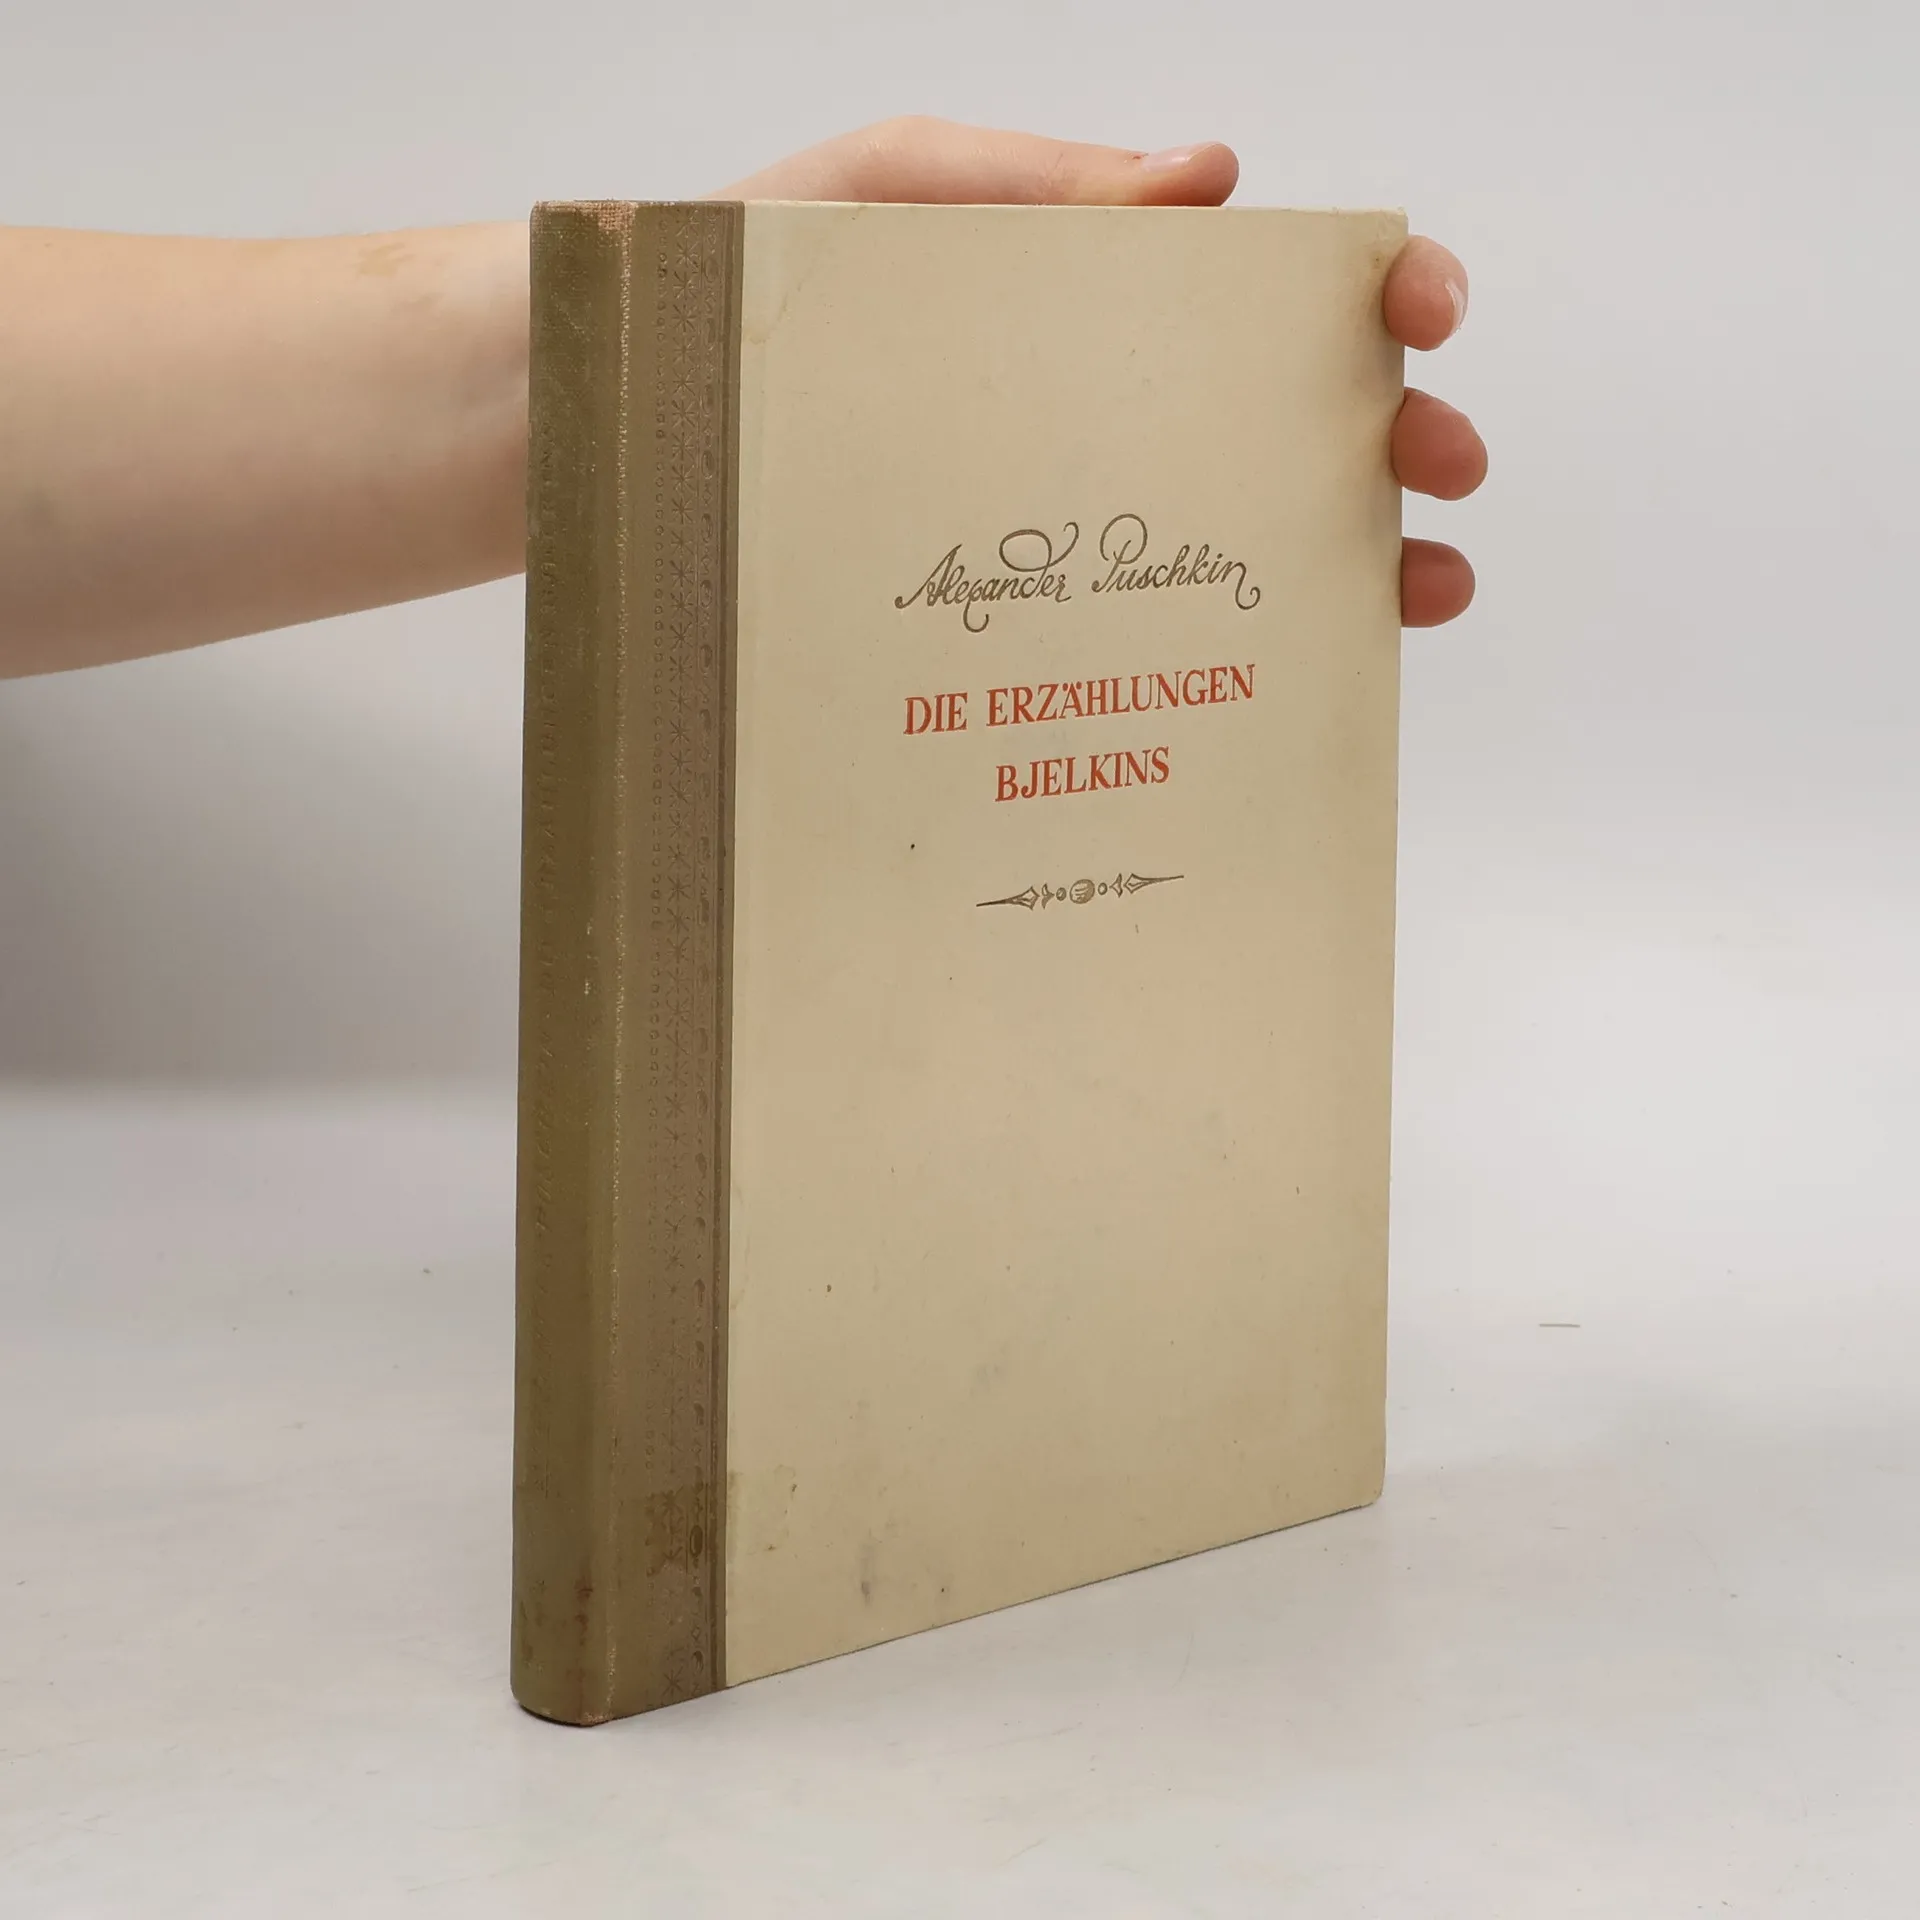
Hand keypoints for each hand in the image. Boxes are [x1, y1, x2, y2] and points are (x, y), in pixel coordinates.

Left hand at [719, 118, 1484, 627]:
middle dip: (1402, 437)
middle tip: (1441, 463)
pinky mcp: (1013, 633)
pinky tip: (1290, 677)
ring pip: (1250, 547)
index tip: (1418, 314)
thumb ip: (1029, 191)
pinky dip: (1237, 667)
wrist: (609, 427)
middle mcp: (1100, 424)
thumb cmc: (730, 296)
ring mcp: (1064, 533)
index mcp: (1091, 308)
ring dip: (1362, 559)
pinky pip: (1145, 653)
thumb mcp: (877, 200)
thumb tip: (1208, 180)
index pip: (1268, 294)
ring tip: (1418, 587)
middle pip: (1294, 426)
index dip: (1373, 293)